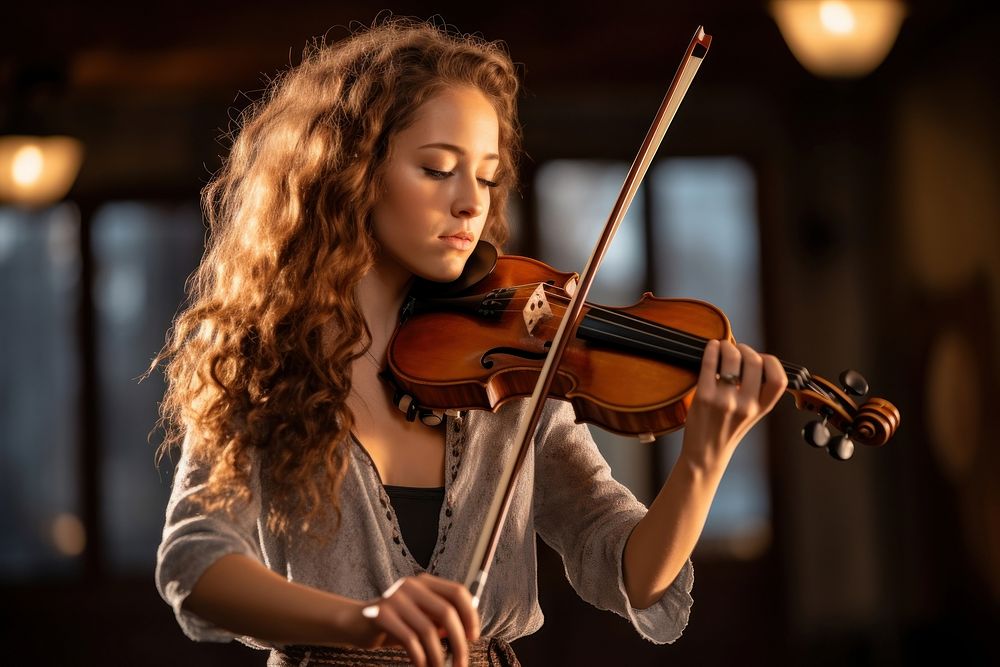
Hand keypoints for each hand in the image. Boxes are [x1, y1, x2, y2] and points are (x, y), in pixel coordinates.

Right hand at [354, 573, 479, 666]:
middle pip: (447, 612)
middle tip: (461, 663)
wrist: (357, 623)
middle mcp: (412, 586)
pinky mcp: (381, 614)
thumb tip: (465, 634)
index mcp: (425, 583)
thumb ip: (440, 621)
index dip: (470, 615)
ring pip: (428, 630)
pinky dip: (420, 657)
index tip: (473, 637)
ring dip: (438, 656)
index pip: (457, 592)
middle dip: (458, 642)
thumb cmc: (395, 623)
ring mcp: (395, 598)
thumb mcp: (421, 619)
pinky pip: (409, 640)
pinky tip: (422, 665)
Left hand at [681, 339, 786, 468]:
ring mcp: (725, 401)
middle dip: (745, 348)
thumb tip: (752, 357)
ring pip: (732, 358)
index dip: (771, 362)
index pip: (779, 379)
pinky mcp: (704, 397)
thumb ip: (757, 391)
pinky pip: (709, 364)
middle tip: (736, 347)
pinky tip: (712, 347)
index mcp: (761, 408)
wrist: (704, 454)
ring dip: (727, 346)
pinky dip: (711, 350)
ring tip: (723, 346)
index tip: (760, 357)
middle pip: (755, 362)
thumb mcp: (752, 415)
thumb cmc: (726, 431)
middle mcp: (746, 405)